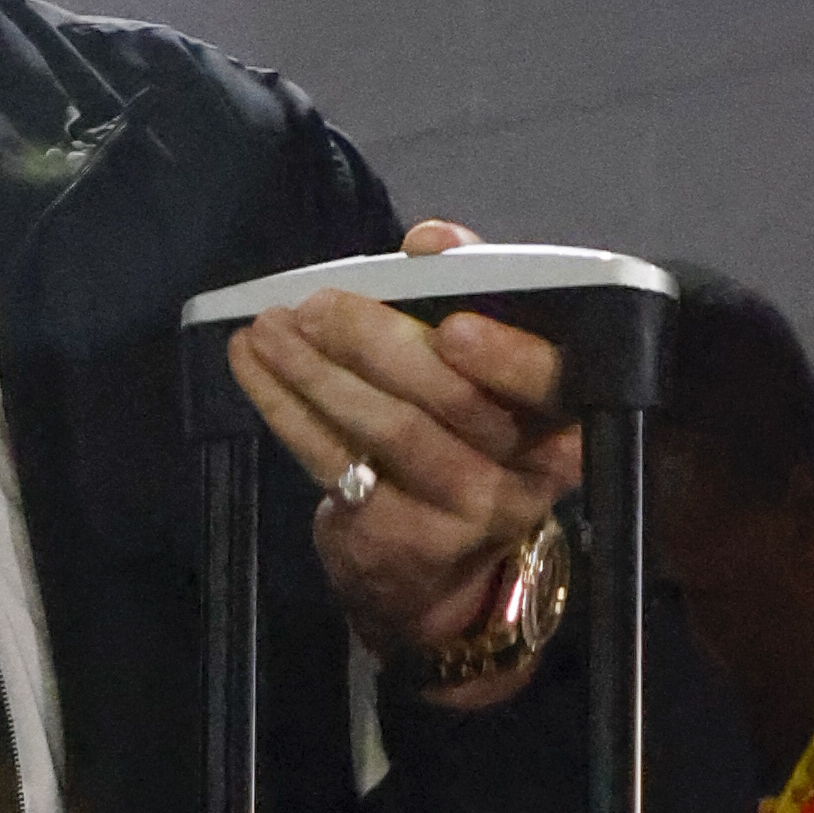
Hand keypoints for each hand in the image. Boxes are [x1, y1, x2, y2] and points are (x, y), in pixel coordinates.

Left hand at [224, 221, 587, 704]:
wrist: (442, 571)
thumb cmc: (467, 437)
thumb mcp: (485, 373)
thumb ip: (469, 291)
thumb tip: (432, 241)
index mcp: (561, 419)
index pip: (549, 385)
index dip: (504, 357)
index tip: (452, 327)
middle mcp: (524, 474)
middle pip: (449, 401)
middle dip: (374, 342)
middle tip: (316, 305)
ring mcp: (461, 514)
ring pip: (385, 429)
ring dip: (315, 370)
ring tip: (268, 326)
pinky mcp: (396, 537)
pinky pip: (332, 459)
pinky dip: (285, 405)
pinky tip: (252, 365)